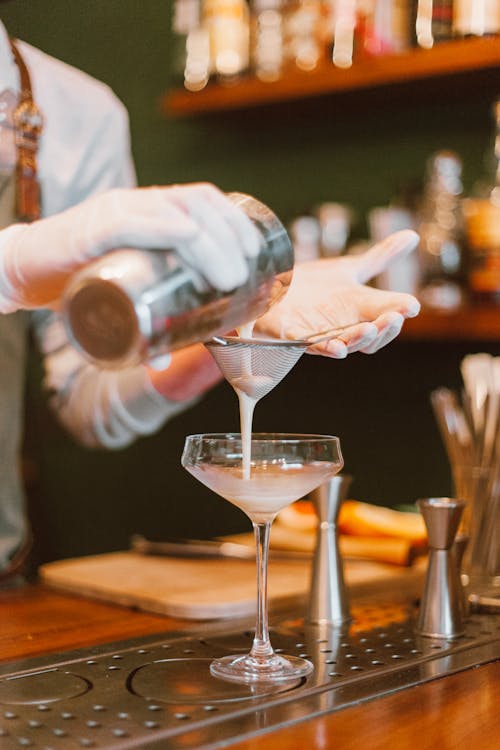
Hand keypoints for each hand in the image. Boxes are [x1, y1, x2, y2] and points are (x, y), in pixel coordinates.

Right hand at [0, 183, 259, 311]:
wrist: (19, 269)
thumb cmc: (71, 279)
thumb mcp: (118, 296)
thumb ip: (141, 321)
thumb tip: (161, 359)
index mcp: (151, 211)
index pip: (203, 200)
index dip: (234, 222)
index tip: (255, 254)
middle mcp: (137, 204)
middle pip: (198, 204)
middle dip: (230, 236)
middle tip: (243, 274)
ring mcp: (114, 212)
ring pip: (175, 210)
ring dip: (210, 239)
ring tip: (229, 273)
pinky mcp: (90, 228)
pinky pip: (130, 220)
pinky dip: (162, 227)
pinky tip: (186, 237)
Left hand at [254, 230, 420, 357]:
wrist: (273, 289)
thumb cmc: (313, 286)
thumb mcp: (350, 268)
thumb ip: (381, 257)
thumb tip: (413, 236)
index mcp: (358, 312)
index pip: (385, 320)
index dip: (397, 316)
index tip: (411, 306)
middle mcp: (342, 327)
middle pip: (369, 337)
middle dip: (384, 329)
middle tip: (395, 317)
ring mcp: (319, 333)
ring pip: (345, 344)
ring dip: (359, 339)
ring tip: (370, 328)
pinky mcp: (295, 336)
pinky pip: (311, 347)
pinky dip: (325, 348)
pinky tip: (337, 349)